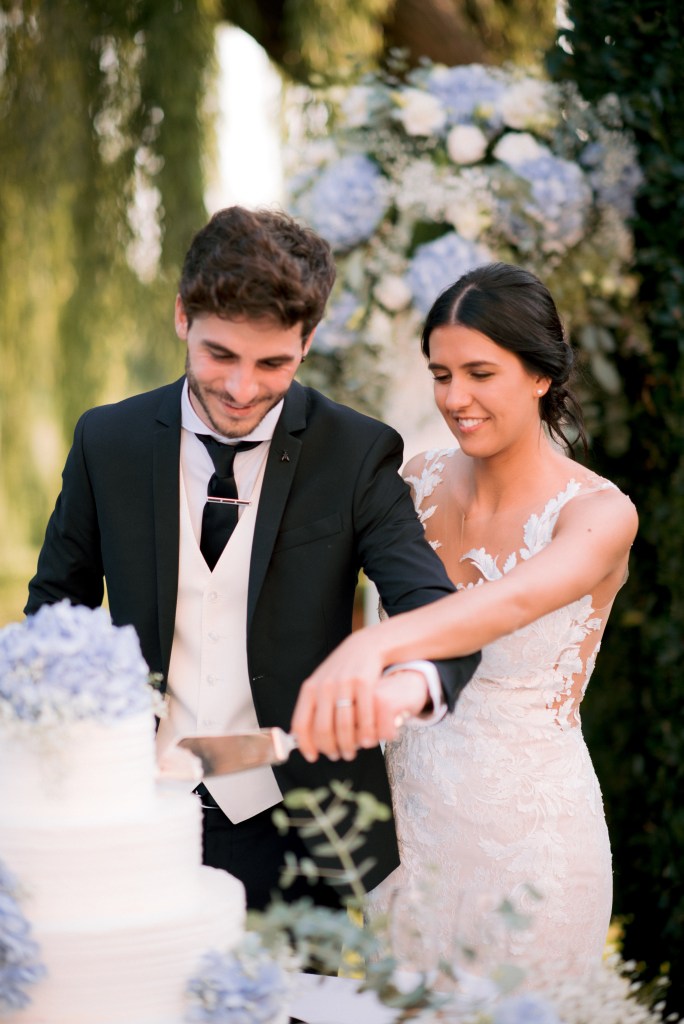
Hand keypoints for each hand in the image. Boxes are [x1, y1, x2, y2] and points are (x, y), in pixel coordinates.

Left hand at [291, 628, 428, 761]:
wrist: (365, 646)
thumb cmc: (341, 671)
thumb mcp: (320, 684)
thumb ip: (310, 707)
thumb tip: (297, 736)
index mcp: (310, 689)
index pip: (301, 724)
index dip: (306, 745)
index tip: (312, 757)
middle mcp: (324, 687)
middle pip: (323, 729)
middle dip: (330, 748)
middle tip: (337, 756)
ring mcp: (344, 685)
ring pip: (344, 726)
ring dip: (348, 745)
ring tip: (351, 752)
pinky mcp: (364, 683)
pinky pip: (364, 715)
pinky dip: (366, 733)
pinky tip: (367, 740)